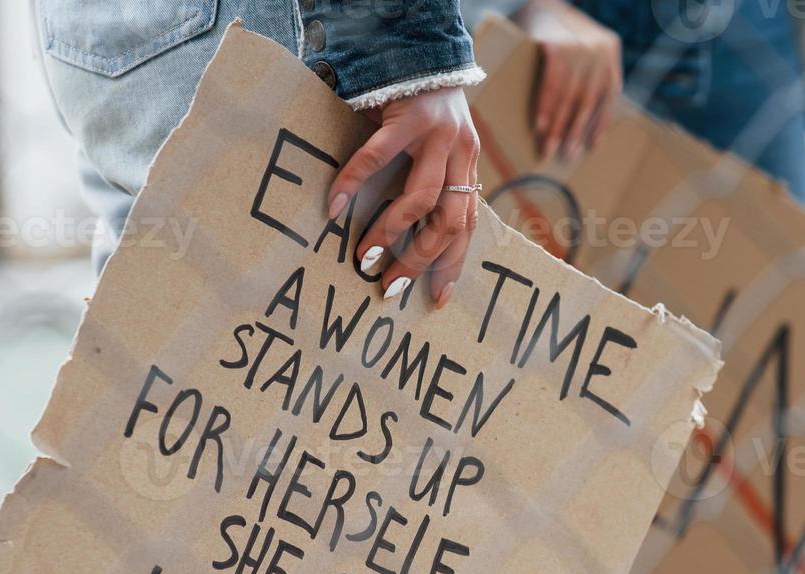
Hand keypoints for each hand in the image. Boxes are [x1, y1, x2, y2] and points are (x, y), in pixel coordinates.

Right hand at [327, 87, 479, 308]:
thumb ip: (427, 180)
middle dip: (421, 259)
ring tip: (366, 256)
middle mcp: (460, 152)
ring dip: (392, 233)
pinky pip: (378, 157)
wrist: (418, 45)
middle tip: (391, 286)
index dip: (454, 263)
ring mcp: (437, 133)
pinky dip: (355, 183)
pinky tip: (336, 206)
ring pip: (421, 198)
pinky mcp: (408, 115)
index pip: (468, 224)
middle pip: (449, 221)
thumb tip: (403, 235)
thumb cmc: (418, 104)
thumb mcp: (433, 146)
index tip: (438, 298)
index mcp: (467, 164)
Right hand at [516, 0, 622, 160]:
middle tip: (565, 155)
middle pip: (587, 99)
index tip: (590, 147)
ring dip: (556, 126)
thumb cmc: (558, 34)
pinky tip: (538, 125)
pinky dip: (544, 108)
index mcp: (611, 51)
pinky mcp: (556, 45)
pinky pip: (551, 85)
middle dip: (574, 131)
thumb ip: (589, 75)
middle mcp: (600, 48)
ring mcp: (578, 46)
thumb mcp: (584, 50)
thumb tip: (583, 121)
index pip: (609, 94)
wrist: (538, 4)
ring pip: (569, 96)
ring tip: (547, 147)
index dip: (600, 123)